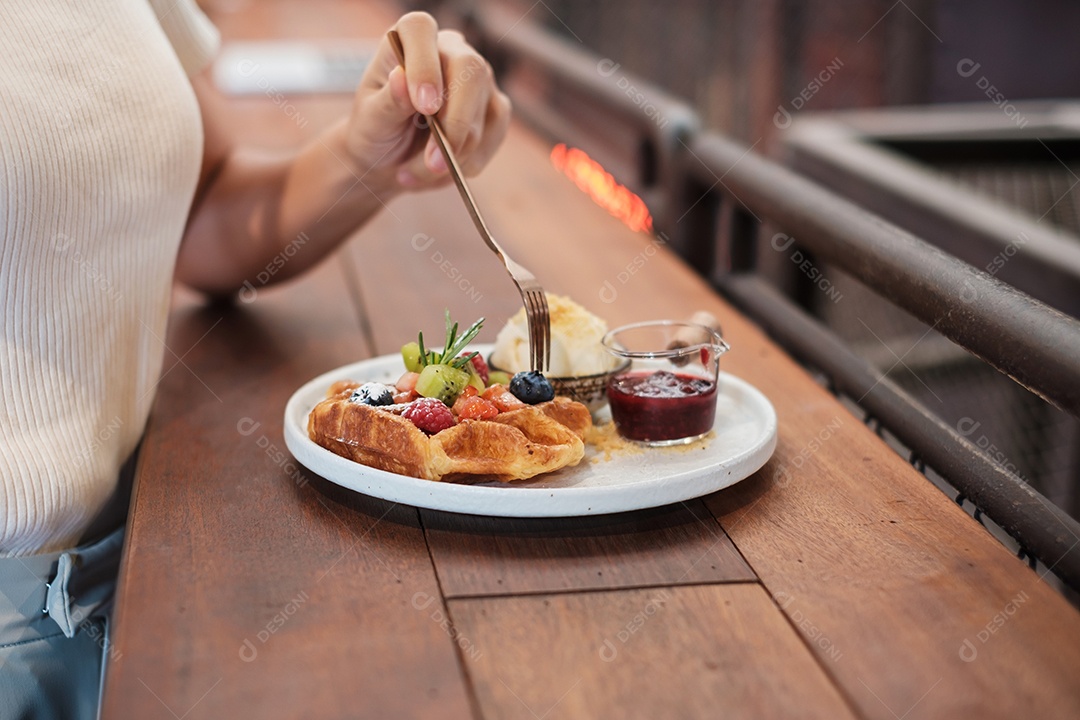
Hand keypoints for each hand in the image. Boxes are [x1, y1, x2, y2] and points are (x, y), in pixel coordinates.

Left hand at [343, 12, 511, 189]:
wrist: (389, 160)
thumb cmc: (375, 131)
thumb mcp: (371, 119)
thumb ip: (388, 101)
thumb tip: (401, 78)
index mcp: (410, 40)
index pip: (421, 31)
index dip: (425, 66)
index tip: (424, 107)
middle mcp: (449, 51)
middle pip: (470, 72)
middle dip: (454, 126)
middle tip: (432, 163)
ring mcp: (478, 79)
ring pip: (482, 115)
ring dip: (453, 156)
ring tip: (415, 173)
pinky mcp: (493, 108)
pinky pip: (493, 136)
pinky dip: (468, 163)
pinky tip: (442, 172)